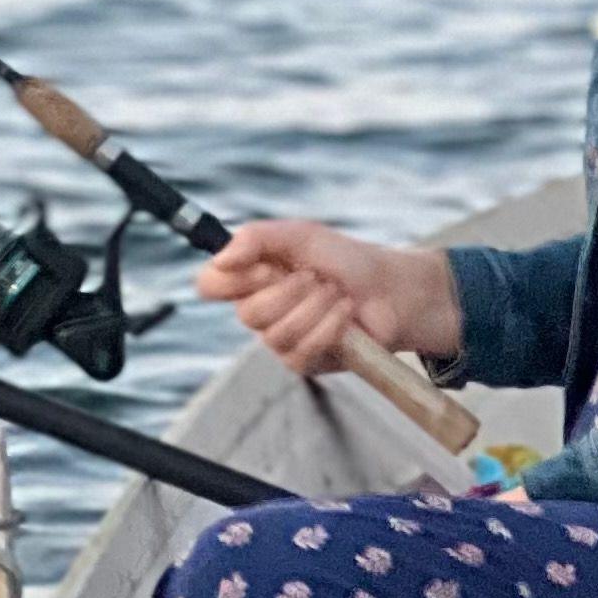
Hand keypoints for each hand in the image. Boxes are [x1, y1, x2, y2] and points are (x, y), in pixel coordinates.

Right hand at [196, 220, 460, 376]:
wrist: (387, 289)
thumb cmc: (344, 259)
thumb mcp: (303, 235)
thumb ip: (258, 237)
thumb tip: (222, 256)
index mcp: (251, 277)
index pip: (209, 284)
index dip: (227, 279)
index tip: (263, 266)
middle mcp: (258, 310)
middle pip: (247, 313)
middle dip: (289, 289)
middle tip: (315, 275)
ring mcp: (278, 340)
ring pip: (277, 333)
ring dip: (316, 305)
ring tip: (336, 292)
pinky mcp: (301, 362)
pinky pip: (303, 349)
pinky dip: (330, 325)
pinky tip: (346, 313)